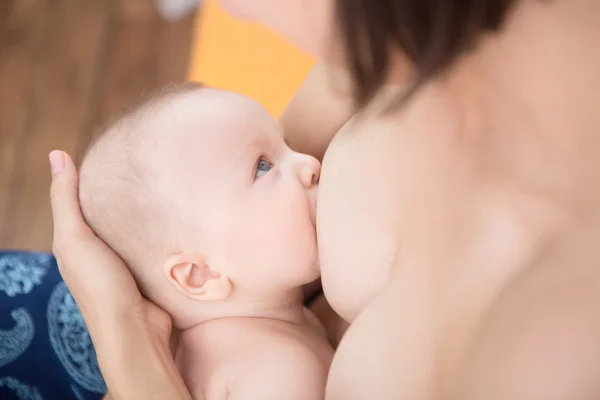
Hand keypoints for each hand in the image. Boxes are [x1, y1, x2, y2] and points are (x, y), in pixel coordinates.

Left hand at [49, 150, 171, 346]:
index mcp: (75, 243)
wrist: (136, 330)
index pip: (79, 201)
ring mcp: (126, 262)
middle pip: (109, 213)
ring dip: (145, 211)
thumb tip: (56, 154)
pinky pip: (153, 242)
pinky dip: (160, 229)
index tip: (112, 153)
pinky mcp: (150, 270)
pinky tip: (174, 217)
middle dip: (122, 192)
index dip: (91, 177)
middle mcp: (99, 252)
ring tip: (164, 185)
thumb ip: (66, 199)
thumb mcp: (75, 238)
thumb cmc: (101, 285)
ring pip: (134, 227)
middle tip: (144, 165)